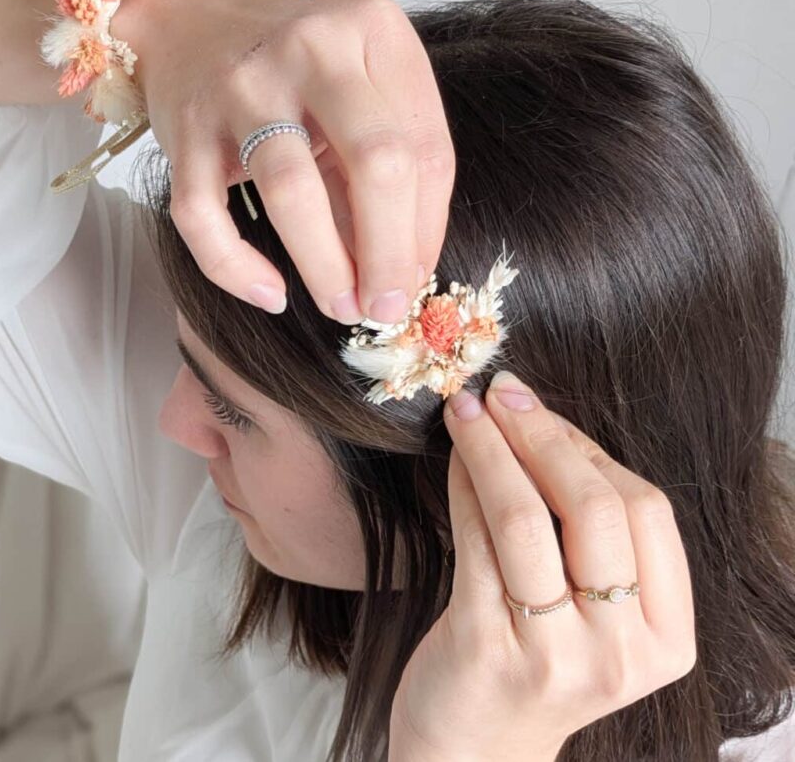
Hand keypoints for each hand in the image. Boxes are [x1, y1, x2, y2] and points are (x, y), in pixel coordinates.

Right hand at [111, 0, 454, 324]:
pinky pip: (203, 214)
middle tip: (384, 308)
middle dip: (388, 255)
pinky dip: (235, 266)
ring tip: (339, 307)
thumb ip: (383, 161)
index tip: (415, 279)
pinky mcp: (184, 127)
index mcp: (373, 30)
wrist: (189, 13)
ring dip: (324, 266)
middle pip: (374, 164)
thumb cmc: (292, 63)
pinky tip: (269, 294)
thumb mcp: (356, 84)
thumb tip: (403, 270)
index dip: (426, 230)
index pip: (425, 148)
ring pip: (292, 190)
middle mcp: (311, 47)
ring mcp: (241, 85)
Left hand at [387, 371, 697, 761]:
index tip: (541, 410)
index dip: (590, 447)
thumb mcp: (595, 615)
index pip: (648, 513)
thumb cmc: (536, 661)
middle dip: (542, 435)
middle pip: (597, 509)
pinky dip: (463, 485)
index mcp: (666, 638)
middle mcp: (620, 652)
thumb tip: (542, 419)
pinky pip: (475, 542)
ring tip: (466, 412)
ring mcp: (554, 655)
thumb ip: (591, 536)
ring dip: (493, 449)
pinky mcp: (484, 646)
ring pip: (528, 520)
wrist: (475, 748)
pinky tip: (453, 458)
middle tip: (500, 393)